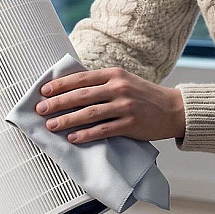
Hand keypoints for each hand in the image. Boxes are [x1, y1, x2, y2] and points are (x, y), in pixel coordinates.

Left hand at [34, 66, 185, 143]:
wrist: (173, 109)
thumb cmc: (144, 96)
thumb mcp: (124, 81)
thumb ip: (102, 84)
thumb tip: (72, 90)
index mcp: (114, 74)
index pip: (81, 78)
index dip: (61, 85)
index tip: (43, 91)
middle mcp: (118, 88)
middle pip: (81, 95)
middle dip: (58, 103)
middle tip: (41, 110)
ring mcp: (125, 106)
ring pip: (89, 113)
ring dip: (67, 120)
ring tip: (51, 126)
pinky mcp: (130, 124)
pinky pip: (103, 130)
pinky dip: (86, 134)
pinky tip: (73, 138)